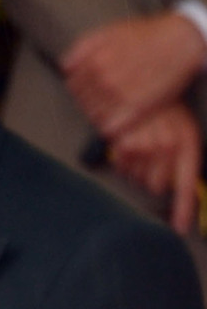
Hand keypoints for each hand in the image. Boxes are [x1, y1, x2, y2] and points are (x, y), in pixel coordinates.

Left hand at [60, 11, 206, 137]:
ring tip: (112, 106)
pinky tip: (117, 119)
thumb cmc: (145, 35)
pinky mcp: (137, 108)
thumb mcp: (109, 32)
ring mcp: (119, 94)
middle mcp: (103, 78)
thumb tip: (65, 66)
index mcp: (93, 61)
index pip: (72, 84)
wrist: (180, 41)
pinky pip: (110, 127)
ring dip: (98, 113)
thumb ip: (82, 48)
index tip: (89, 87)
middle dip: (88, 99)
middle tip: (103, 97)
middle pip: (81, 100)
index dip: (79, 86)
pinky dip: (109, 126)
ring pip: (93, 115)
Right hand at [105, 102, 201, 234]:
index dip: (183, 210)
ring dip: (135, 167)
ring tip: (140, 144)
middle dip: (152, 177)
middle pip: (156, 185)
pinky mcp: (126, 145)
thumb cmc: (162, 106)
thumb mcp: (181, 128)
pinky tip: (128, 142)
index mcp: (187, 144)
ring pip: (136, 177)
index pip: (186, 185)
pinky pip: (122, 166)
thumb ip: (179, 156)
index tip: (178, 228)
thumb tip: (170, 184)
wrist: (142, 80)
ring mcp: (147, 148)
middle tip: (151, 158)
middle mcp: (169, 149)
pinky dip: (122, 159)